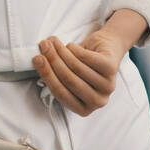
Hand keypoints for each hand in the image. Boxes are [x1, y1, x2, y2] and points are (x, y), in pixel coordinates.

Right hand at [32, 9, 146, 116]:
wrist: (106, 50)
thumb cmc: (83, 66)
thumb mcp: (67, 76)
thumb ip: (54, 75)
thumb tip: (38, 61)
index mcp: (84, 108)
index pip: (60, 94)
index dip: (47, 75)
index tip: (37, 59)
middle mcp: (98, 101)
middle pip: (69, 80)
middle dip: (52, 60)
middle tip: (43, 46)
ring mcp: (108, 86)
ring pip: (77, 67)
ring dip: (60, 51)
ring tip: (52, 41)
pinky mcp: (112, 69)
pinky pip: (86, 58)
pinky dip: (74, 48)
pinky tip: (71, 45)